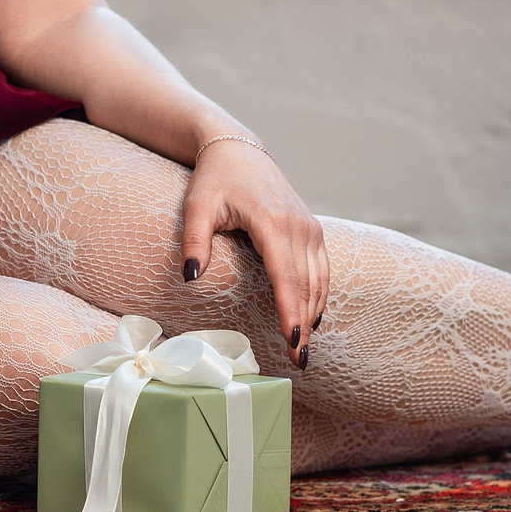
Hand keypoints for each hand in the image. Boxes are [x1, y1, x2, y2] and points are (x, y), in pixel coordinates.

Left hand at [183, 134, 327, 364]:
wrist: (238, 149)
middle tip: (298, 361)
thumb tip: (189, 277)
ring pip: (318, 280)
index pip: (286, 277)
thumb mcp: (196, 207)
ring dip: (313, 315)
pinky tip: (310, 318)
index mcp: (272, 222)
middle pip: (306, 285)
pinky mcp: (313, 228)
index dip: (290, 312)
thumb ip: (194, 242)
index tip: (292, 342)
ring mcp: (310, 227)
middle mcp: (299, 226)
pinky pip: (321, 269)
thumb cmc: (214, 179)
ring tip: (303, 348)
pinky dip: (318, 295)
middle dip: (303, 326)